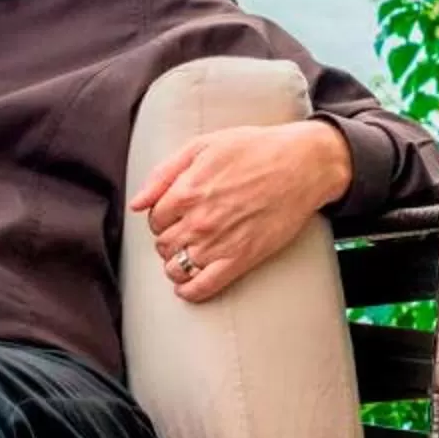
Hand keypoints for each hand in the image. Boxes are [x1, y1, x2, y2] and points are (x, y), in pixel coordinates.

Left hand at [131, 121, 352, 302]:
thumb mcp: (202, 146)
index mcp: (186, 191)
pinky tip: (186, 287)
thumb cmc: (255, 149)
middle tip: (182, 231)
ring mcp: (219, 243)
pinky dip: (190, 291)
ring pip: (177, 267)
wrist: (303, 164)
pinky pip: (204, 286)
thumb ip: (163, 174)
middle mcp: (199, 221)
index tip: (172, 214)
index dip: (160, 217)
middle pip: (163, 244)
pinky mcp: (242, 259)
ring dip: (175, 264)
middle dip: (167, 239)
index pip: (153, 219)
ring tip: (184, 255)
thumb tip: (136, 202)